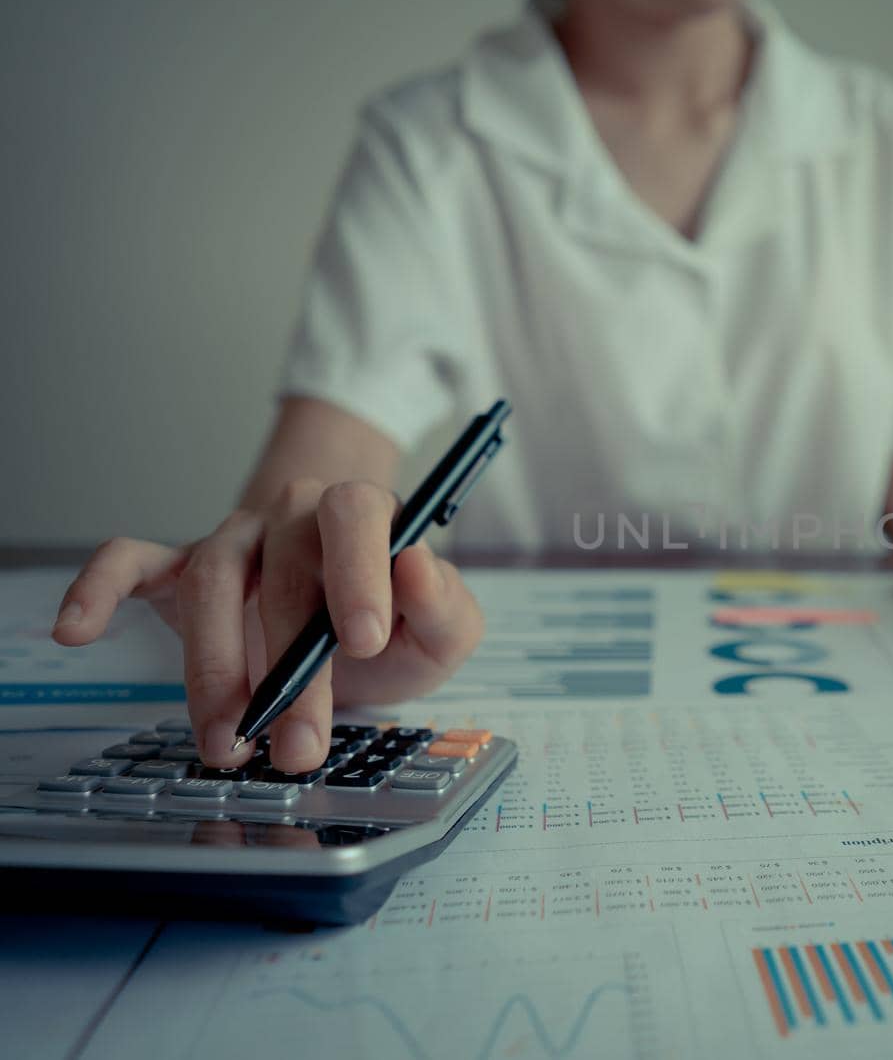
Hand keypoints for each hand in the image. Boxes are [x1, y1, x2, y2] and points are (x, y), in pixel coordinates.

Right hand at [51, 480, 484, 771]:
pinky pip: (127, 561)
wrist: (358, 623)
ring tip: (228, 744)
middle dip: (290, 670)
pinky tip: (77, 630)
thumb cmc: (400, 625)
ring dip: (213, 670)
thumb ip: (445, 605)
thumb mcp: (445, 629)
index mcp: (361, 515)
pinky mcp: (177, 568)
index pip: (354, 516)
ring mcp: (231, 539)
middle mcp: (290, 516)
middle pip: (281, 573)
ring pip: (210, 584)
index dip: (357, 572)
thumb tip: (417, 566)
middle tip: (300, 747)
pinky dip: (97, 589)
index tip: (363, 640)